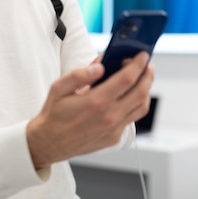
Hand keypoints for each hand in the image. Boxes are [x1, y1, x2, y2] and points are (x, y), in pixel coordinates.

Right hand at [26, 51, 153, 168]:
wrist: (50, 143)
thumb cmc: (54, 114)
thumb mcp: (58, 88)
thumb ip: (79, 75)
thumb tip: (99, 66)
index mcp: (95, 101)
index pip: (126, 79)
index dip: (137, 65)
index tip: (142, 55)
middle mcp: (108, 117)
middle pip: (140, 92)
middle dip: (147, 75)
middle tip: (147, 65)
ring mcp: (113, 129)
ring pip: (140, 107)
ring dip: (146, 90)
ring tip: (143, 78)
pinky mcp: (114, 137)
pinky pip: (131, 118)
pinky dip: (135, 104)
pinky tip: (129, 95)